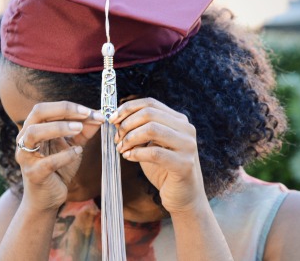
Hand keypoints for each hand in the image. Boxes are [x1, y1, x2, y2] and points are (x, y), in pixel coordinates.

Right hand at [16, 101, 103, 210]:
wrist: (47, 199)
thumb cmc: (58, 169)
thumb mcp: (73, 146)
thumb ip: (84, 131)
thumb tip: (100, 115)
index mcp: (34, 128)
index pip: (47, 108)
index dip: (69, 107)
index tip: (92, 111)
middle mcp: (25, 138)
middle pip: (38, 112)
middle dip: (63, 110)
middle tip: (86, 114)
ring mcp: (26, 156)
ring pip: (34, 133)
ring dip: (58, 127)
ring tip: (79, 128)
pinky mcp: (33, 174)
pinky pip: (47, 162)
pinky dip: (65, 155)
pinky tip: (78, 152)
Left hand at [109, 98, 205, 213]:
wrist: (183, 197)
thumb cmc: (163, 169)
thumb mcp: (150, 145)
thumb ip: (138, 130)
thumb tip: (115, 118)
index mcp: (179, 120)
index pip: (150, 103)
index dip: (128, 108)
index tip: (112, 119)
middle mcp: (186, 129)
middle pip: (150, 113)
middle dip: (127, 124)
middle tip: (116, 138)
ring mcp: (188, 146)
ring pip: (152, 129)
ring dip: (130, 138)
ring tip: (121, 149)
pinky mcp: (184, 164)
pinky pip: (155, 153)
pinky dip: (136, 153)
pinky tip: (128, 157)